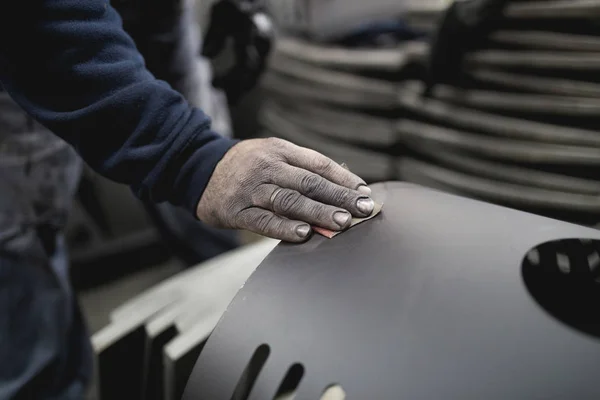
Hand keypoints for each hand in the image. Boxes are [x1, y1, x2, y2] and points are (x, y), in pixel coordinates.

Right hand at [196, 138, 373, 241]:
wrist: (199, 171)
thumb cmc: (247, 167)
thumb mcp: (273, 156)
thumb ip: (304, 169)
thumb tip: (346, 184)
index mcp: (280, 150)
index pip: (318, 164)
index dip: (343, 178)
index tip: (364, 192)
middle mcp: (267, 166)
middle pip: (308, 182)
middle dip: (339, 196)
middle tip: (363, 209)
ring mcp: (251, 188)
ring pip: (289, 200)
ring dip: (318, 212)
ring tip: (342, 222)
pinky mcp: (236, 210)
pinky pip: (263, 221)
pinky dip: (284, 228)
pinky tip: (304, 234)